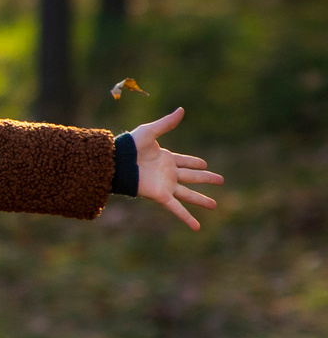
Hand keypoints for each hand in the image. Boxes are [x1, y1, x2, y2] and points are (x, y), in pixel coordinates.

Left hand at [130, 106, 222, 229]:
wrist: (116, 162)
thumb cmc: (129, 146)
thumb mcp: (150, 132)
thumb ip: (166, 124)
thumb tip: (182, 110)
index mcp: (165, 158)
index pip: (185, 161)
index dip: (194, 162)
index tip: (205, 164)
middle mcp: (167, 173)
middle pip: (192, 177)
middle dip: (206, 178)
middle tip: (220, 180)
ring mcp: (165, 185)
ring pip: (188, 194)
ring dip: (201, 199)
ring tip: (214, 205)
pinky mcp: (161, 195)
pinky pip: (177, 209)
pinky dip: (187, 218)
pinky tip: (196, 227)